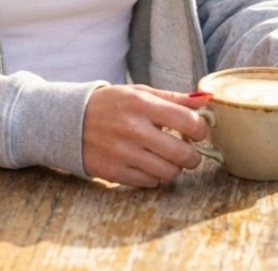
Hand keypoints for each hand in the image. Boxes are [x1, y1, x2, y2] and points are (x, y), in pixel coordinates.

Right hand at [82, 84, 209, 186]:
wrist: (70, 121)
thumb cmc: (111, 104)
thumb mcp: (139, 93)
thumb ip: (173, 98)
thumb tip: (206, 100)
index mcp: (141, 104)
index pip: (187, 121)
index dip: (200, 129)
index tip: (198, 131)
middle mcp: (133, 129)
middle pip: (183, 154)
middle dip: (193, 155)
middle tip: (188, 150)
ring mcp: (123, 153)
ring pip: (169, 173)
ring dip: (173, 167)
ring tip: (166, 156)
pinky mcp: (115, 173)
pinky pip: (150, 183)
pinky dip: (154, 176)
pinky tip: (147, 163)